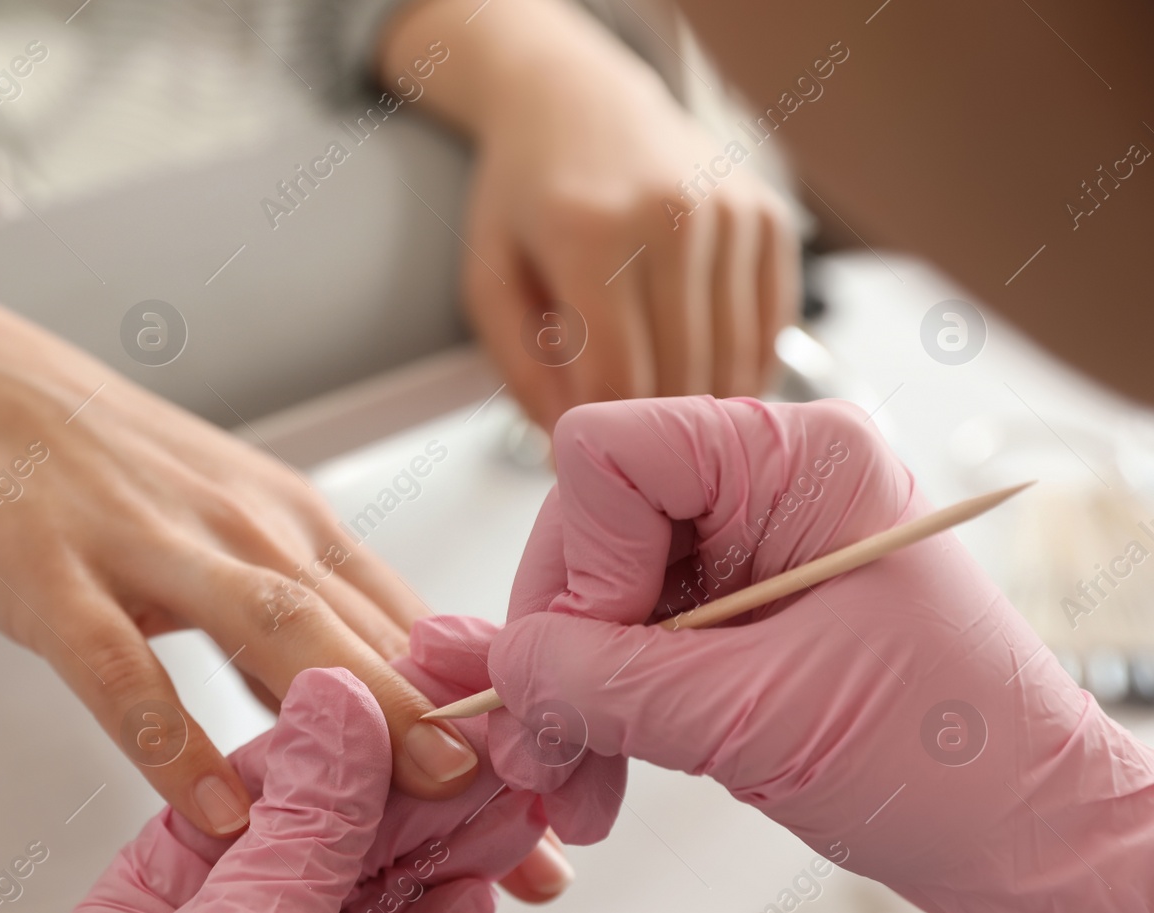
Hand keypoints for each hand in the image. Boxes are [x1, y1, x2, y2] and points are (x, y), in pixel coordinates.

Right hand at [0, 264, 483, 839]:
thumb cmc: (98, 461)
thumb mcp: (223, 520)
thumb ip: (294, 610)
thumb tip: (374, 697)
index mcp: (292, 521)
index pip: (412, 618)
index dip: (490, 703)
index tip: (554, 778)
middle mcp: (245, 529)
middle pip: (370, 632)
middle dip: (458, 731)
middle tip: (528, 823)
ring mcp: (151, 550)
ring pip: (274, 633)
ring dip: (357, 715)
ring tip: (423, 799)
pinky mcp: (57, 578)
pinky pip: (122, 669)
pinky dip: (172, 741)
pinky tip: (216, 809)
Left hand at [54, 667, 547, 912]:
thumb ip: (301, 829)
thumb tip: (334, 706)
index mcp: (151, 912)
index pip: (256, 793)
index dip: (343, 744)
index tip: (417, 705)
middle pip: (330, 844)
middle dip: (415, 801)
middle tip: (492, 757)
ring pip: (379, 905)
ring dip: (446, 857)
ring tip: (508, 814)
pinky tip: (473, 897)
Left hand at [380, 0, 798, 429]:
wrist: (577, 100)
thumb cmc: (524, 200)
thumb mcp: (489, 281)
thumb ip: (521, 371)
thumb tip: (574, 450)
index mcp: (592, 235)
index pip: (619, 378)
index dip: (607, 441)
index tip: (591, 464)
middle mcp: (674, 218)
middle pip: (682, 377)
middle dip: (654, 434)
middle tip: (630, 454)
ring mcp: (731, 212)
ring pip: (735, 363)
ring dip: (702, 411)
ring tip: (665, 426)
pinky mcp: (770, 215)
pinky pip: (771, 331)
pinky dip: (741, 370)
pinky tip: (703, 377)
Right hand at [485, 396, 1153, 912]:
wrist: (1025, 842)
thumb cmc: (958, 763)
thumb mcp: (758, 718)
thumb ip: (610, 685)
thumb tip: (506, 668)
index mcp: (800, 461)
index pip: (610, 453)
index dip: (582, 559)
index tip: (592, 654)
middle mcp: (768, 487)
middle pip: (589, 528)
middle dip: (561, 646)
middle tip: (546, 743)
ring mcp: (748, 549)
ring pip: (597, 594)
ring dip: (572, 695)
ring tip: (574, 785)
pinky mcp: (736, 611)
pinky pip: (629, 639)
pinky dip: (602, 710)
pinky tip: (599, 774)